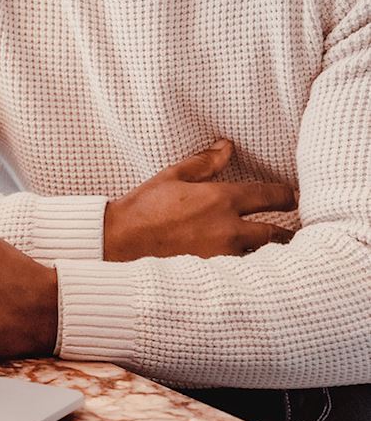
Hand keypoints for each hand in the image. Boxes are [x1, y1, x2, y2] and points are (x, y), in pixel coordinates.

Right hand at [104, 139, 295, 260]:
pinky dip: (252, 267)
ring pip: (262, 256)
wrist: (122, 241)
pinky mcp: (213, 273)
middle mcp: (228, 229)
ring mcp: (223, 255)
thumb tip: (227, 147)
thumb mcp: (174, 175)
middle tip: (298, 229)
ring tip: (281, 251)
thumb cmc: (145, 207)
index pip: (268, 196)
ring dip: (271, 252)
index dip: (285, 196)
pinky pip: (243, 270)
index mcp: (221, 200)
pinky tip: (254, 269)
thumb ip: (205, 162)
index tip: (292, 197)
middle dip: (289, 231)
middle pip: (276, 233)